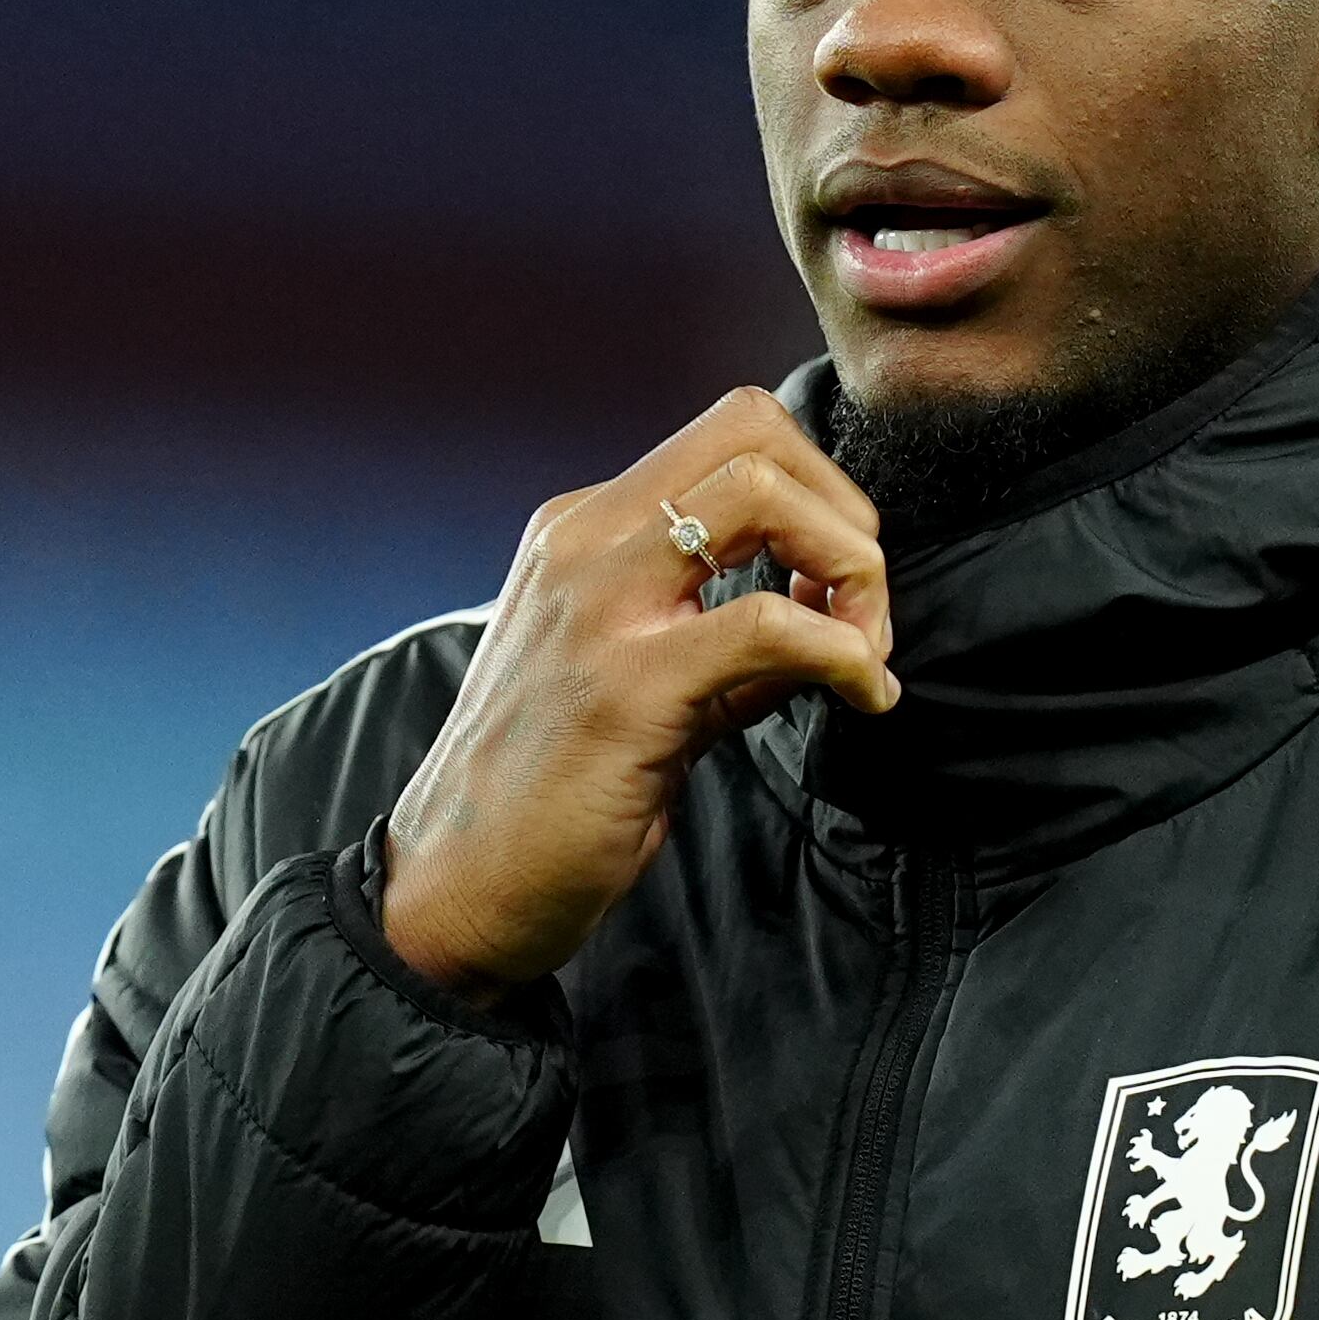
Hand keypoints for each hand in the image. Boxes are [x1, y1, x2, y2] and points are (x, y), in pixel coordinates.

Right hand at [380, 387, 896, 997]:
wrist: (454, 886)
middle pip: (754, 433)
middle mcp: (585, 543)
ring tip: (863, 652)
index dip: (817, 490)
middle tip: (864, 611)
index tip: (837, 582)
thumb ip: (734, 637)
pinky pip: (769, 624)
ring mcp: (599, 606)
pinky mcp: (625, 686)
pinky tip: (861, 695)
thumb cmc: (550, 791)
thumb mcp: (646, 680)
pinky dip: (844, 653)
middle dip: (844, 512)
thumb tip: (841, 616)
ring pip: (763, 496)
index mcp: (585, 529)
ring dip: (851, 568)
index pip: (733, 433)